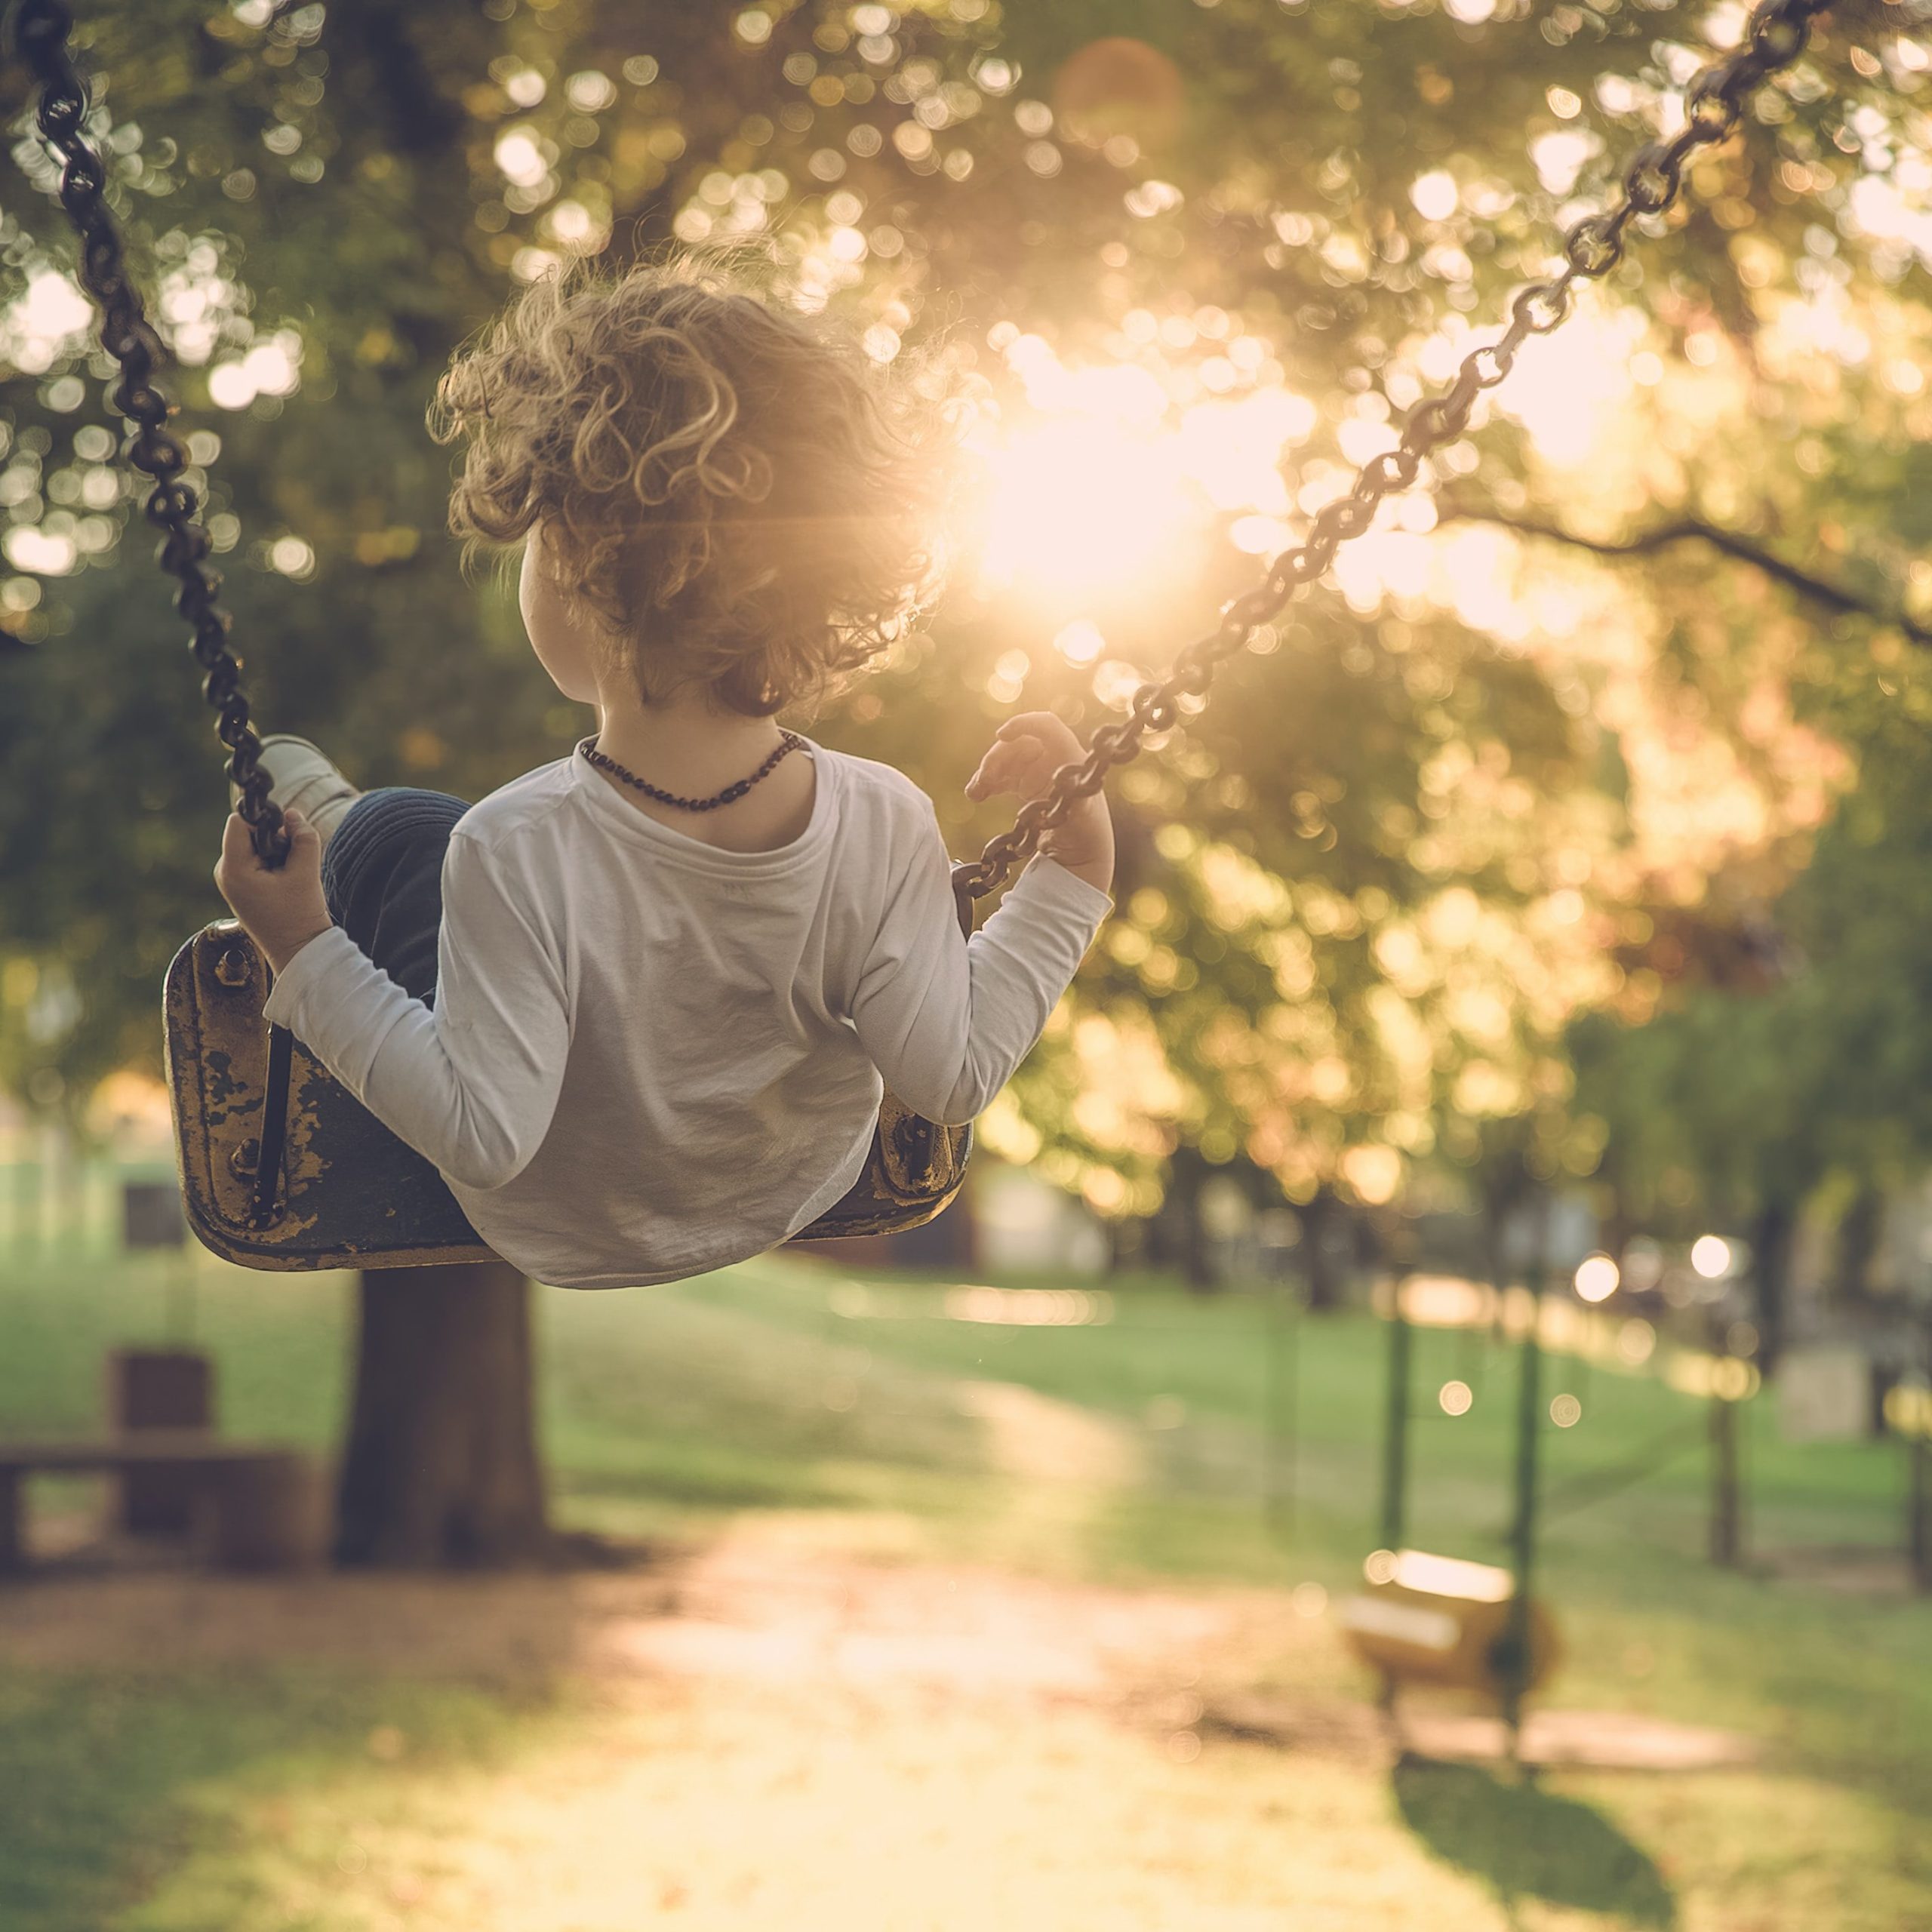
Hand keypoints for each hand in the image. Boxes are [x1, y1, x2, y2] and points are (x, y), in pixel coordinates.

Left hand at [214, 808, 332, 973]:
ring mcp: (230, 880)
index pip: (238, 822)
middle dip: (272, 837)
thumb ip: (303, 837)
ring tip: (289, 875)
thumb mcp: (307, 872)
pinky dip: (271, 862)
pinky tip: (285, 881)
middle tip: (292, 859)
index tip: (285, 830)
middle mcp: (225, 872)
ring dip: (274, 851)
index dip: (262, 818)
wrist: (298, 949)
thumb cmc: (300, 915)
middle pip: (245, 832)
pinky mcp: (239, 886)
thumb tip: (292, 813)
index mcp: (233, 869)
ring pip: (251, 845)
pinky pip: (253, 860)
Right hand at [966, 710, 1114, 895]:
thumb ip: (1075, 800)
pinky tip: (976, 795)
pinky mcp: (1026, 785)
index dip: (1024, 724)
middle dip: (996, 758)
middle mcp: (1053, 758)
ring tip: (974, 793)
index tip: (1000, 735)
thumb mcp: (1082, 816)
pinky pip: (1002, 776)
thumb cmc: (1087, 831)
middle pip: (1018, 743)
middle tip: (983, 781)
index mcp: (1070, 756)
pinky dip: (987, 783)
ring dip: (987, 772)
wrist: (1080, 851)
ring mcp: (1038, 770)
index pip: (1047, 726)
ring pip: (1006, 759)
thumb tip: (1065, 787)